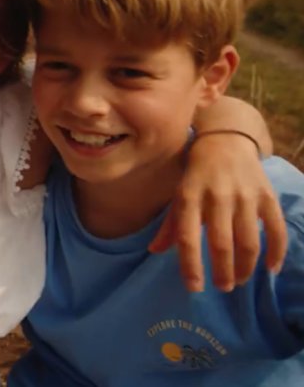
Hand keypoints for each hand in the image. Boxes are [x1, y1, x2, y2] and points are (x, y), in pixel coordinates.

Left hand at [150, 134, 285, 291]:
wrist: (225, 142)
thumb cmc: (196, 174)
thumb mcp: (178, 194)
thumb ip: (170, 224)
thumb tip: (154, 251)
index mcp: (189, 197)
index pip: (187, 237)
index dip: (190, 265)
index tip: (195, 288)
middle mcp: (217, 197)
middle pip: (221, 243)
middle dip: (222, 272)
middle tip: (223, 287)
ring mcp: (244, 196)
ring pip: (249, 241)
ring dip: (246, 267)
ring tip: (240, 280)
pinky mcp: (267, 195)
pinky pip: (276, 229)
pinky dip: (276, 252)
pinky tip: (270, 269)